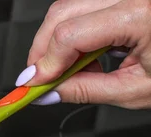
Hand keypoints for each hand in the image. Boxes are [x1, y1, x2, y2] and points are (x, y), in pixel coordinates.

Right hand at [15, 0, 150, 108]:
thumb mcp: (135, 90)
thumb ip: (85, 90)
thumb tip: (48, 92)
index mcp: (142, 14)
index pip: (70, 34)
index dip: (44, 63)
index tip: (31, 86)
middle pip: (62, 12)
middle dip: (42, 50)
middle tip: (39, 80)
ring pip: (68, 6)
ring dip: (56, 41)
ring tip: (70, 70)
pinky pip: (84, 6)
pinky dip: (73, 32)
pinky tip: (86, 54)